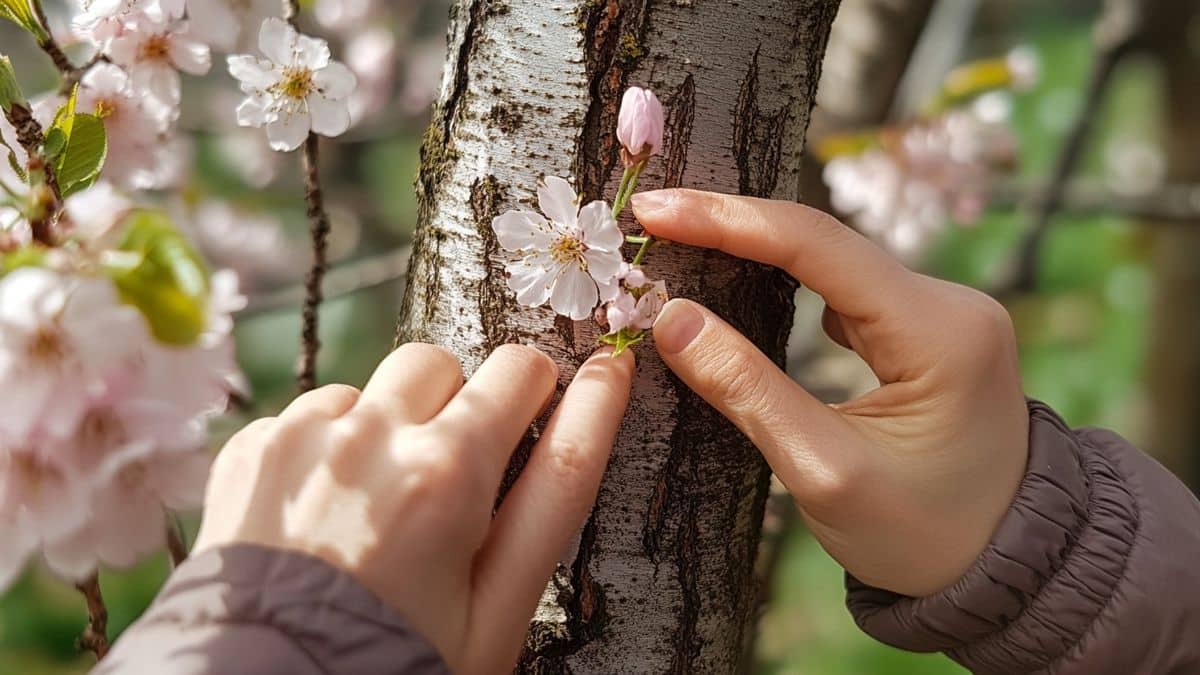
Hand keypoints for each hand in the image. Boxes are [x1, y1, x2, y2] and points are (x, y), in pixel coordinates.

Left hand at [194, 343, 634, 672]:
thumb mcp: (504, 597)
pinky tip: (323, 517)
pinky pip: (310, 414)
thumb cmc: (405, 661)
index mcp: (446, 471)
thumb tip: (606, 378)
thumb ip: (561, 482)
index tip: (529, 416)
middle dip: (453, 409)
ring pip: (370, 388)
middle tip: (445, 487)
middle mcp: (368, 434)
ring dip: (385, 427)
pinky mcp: (249, 449)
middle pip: (440, 363)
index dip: (534, 390)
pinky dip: (326, 449)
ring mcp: (300, 437)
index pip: (520, 368)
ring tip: (375, 512)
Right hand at [630, 189, 1028, 596]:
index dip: (726, 221)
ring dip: (758, 253)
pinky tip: (742, 283)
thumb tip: (670, 318)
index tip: (654, 210)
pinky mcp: (928, 332)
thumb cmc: (923, 537)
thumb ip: (747, 390)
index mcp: (939, 332)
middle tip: (653, 218)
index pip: (816, 247)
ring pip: (833, 264)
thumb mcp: (824, 473)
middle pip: (825, 244)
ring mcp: (944, 314)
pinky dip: (789, 285)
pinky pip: (846, 291)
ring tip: (682, 243)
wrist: (1004, 572)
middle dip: (733, 228)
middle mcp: (951, 304)